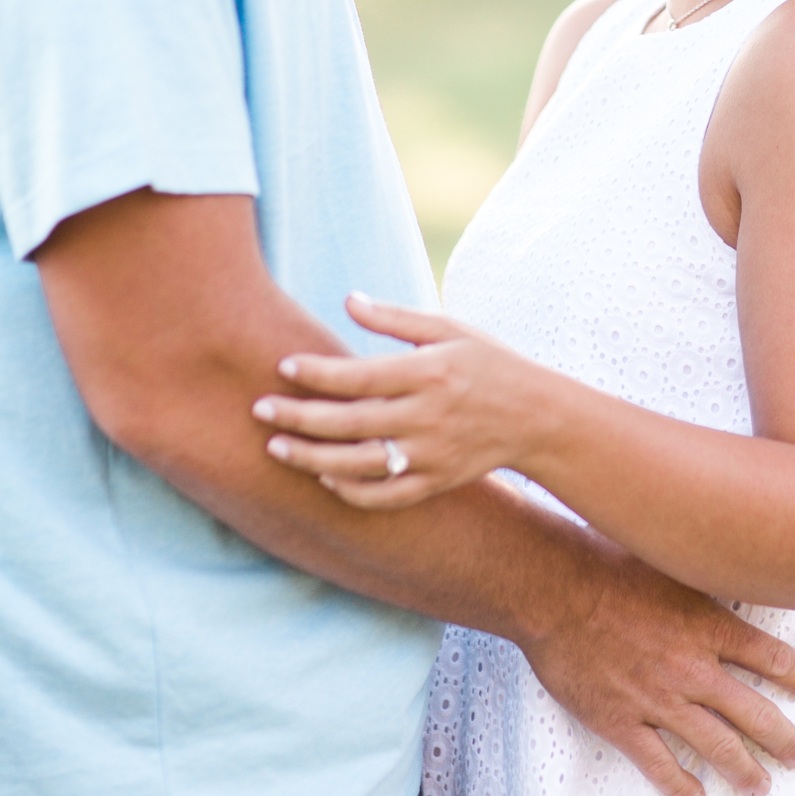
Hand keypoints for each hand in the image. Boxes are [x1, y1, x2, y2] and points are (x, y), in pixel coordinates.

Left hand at [252, 293, 547, 507]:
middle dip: (298, 416)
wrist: (537, 417)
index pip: (359, 376)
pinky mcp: (434, 482)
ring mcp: (430, 455)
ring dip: (310, 458)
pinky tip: (323, 476)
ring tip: (276, 447)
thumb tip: (347, 299)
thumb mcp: (449, 329)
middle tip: (257, 408)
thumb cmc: (488, 362)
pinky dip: (349, 490)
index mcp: (429, 373)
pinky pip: (383, 496)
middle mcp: (427, 417)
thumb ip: (396, 319)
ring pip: (356, 465)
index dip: (317, 373)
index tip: (283, 366)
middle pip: (348, 423)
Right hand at [522, 533, 794, 795]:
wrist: (554, 588)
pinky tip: (695, 795)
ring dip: (743, 770)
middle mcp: (692, 667)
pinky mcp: (621, 721)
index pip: (769, 657)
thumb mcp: (671, 561)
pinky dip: (680, 784)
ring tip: (761, 785)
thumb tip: (735, 567)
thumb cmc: (608, 562)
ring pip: (714, 746)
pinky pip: (658, 763)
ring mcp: (658, 699)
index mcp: (707, 624)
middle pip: (753, 712)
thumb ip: (705, 578)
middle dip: (784, 739)